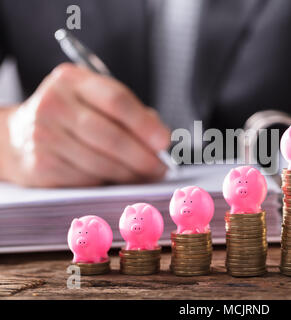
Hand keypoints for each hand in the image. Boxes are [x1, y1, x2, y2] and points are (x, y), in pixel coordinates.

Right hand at [0, 63, 169, 186]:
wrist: (19, 136)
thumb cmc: (72, 116)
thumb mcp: (94, 100)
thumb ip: (129, 113)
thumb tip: (160, 139)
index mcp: (72, 80)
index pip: (116, 100)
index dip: (145, 124)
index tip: (165, 141)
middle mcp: (54, 104)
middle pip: (111, 135)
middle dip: (142, 156)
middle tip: (161, 168)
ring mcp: (44, 136)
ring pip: (101, 162)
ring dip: (131, 174)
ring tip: (146, 175)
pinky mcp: (41, 165)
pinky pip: (87, 178)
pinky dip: (109, 181)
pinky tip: (118, 179)